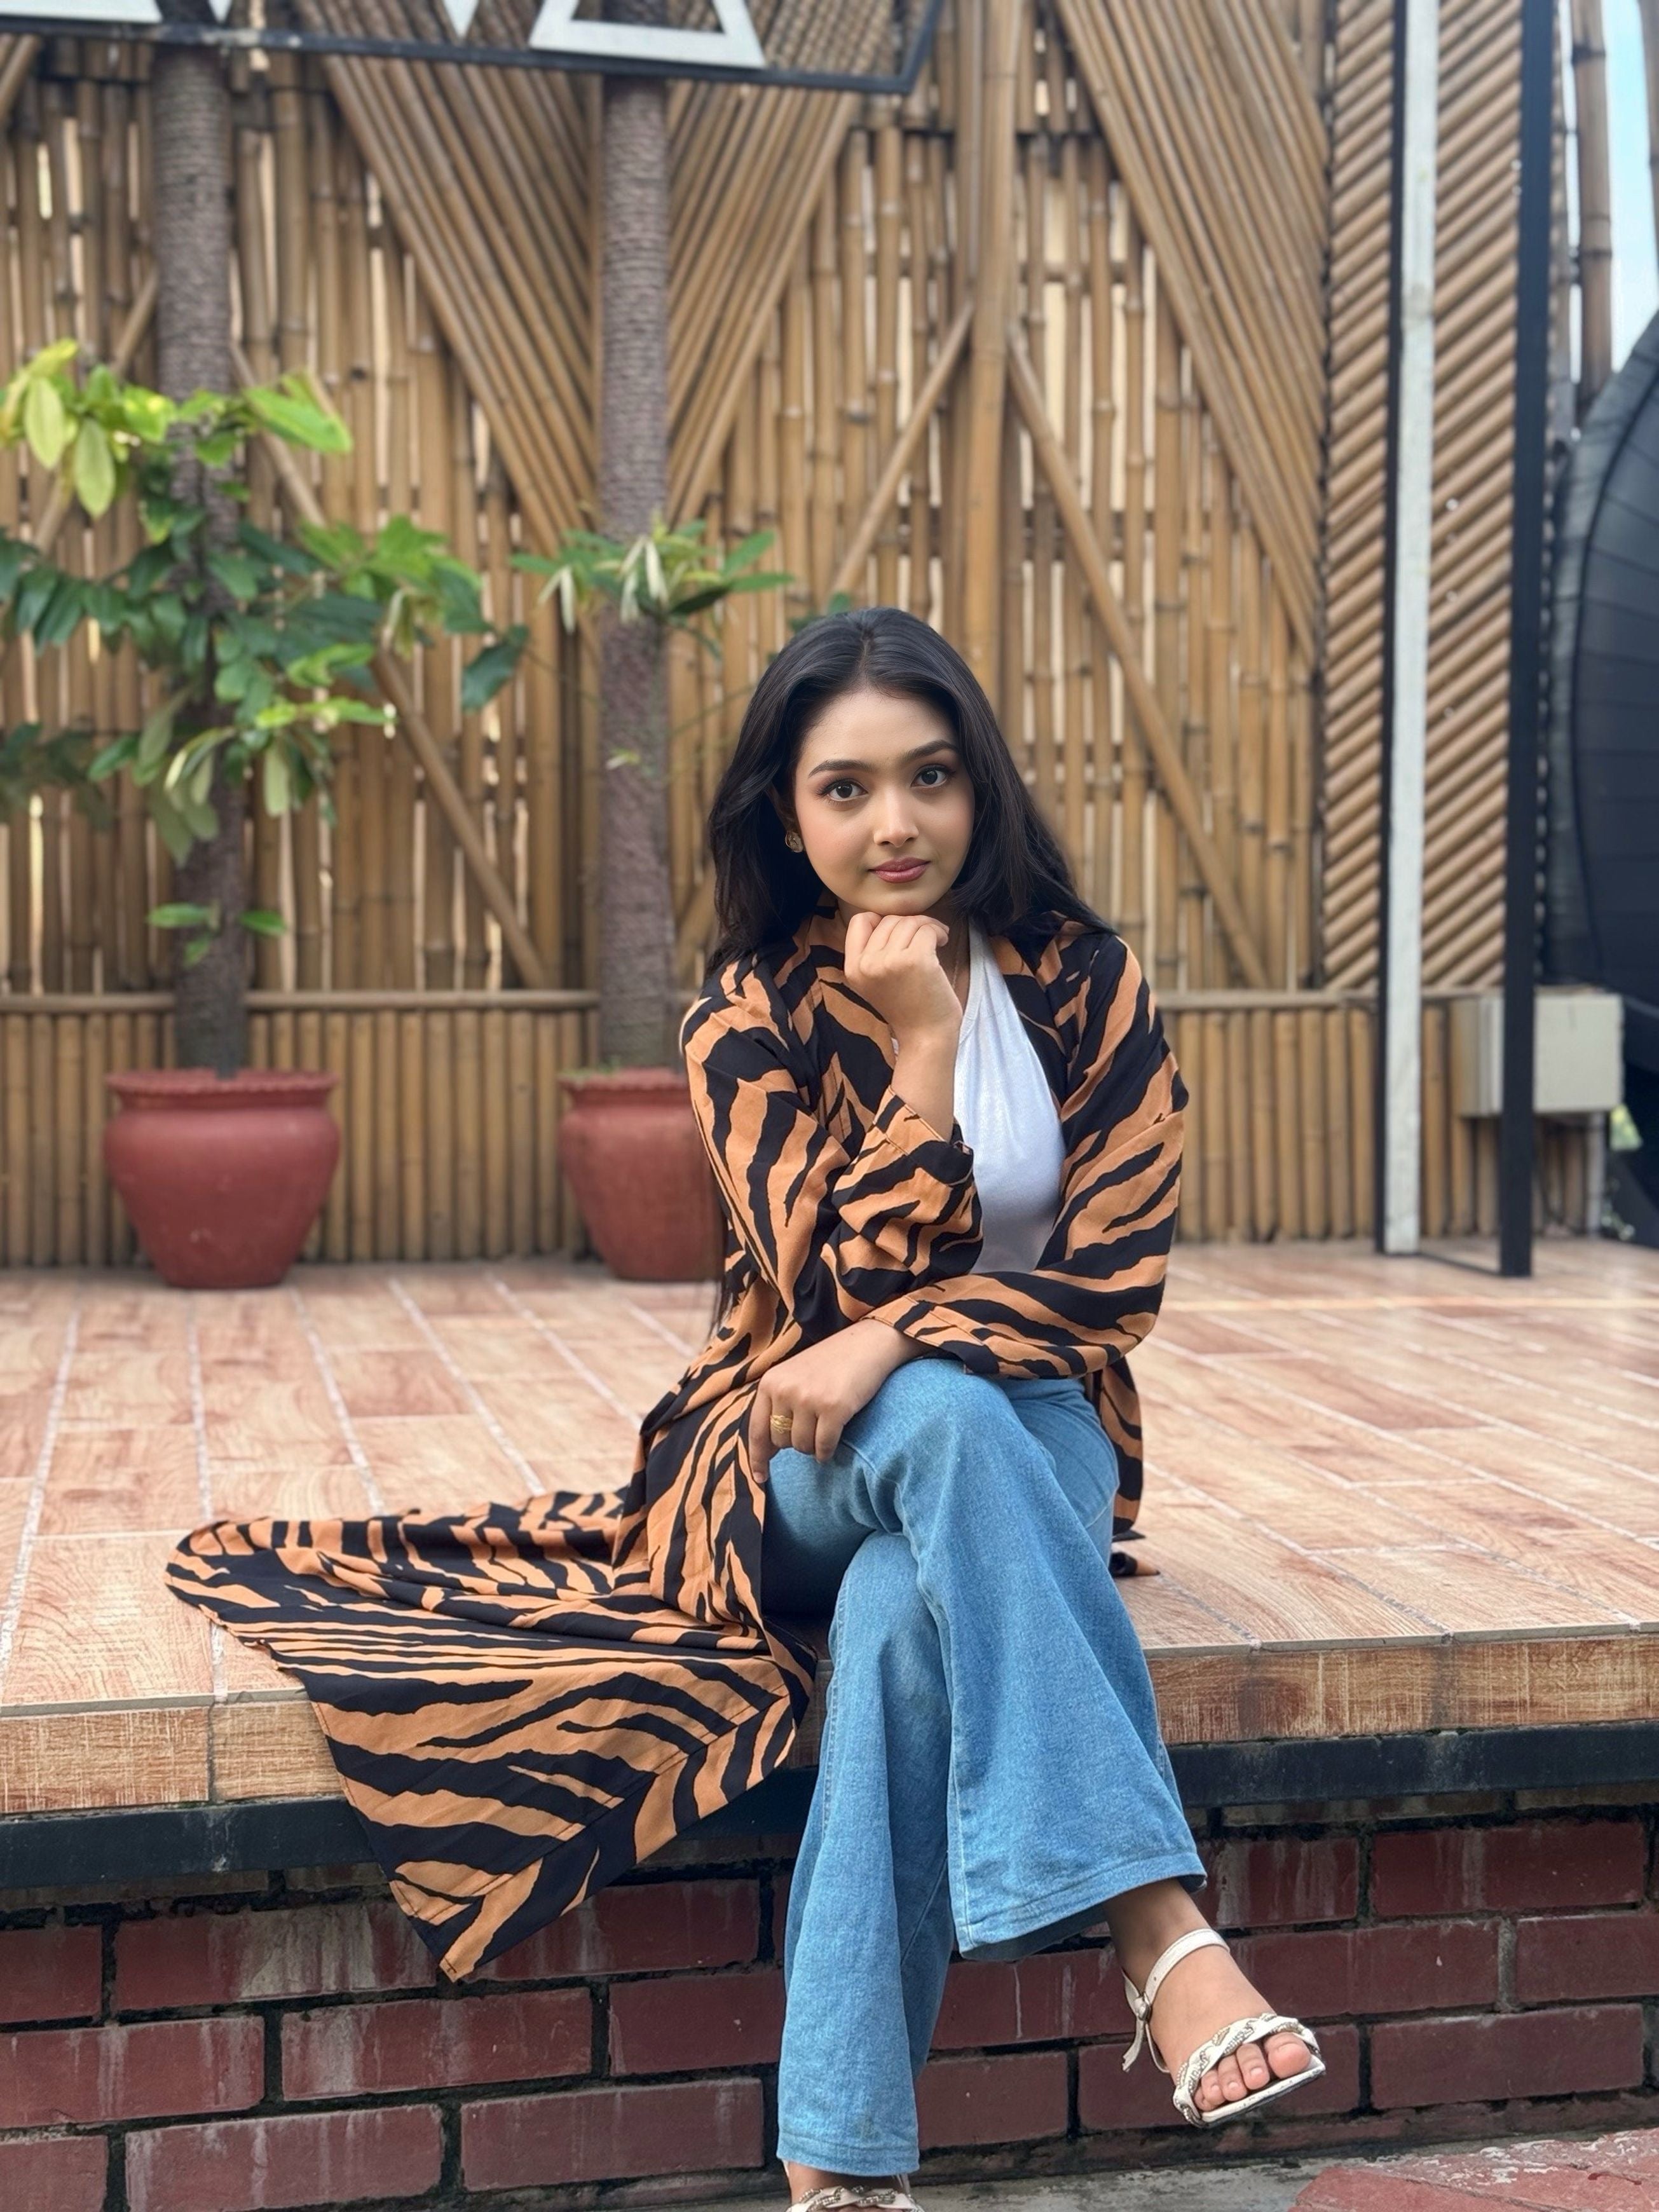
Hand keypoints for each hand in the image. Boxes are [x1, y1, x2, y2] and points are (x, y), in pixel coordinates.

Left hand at [749, 1318, 919, 1474]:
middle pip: (781, 1442)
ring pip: (802, 1447)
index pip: (756, 1429)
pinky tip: (832, 1446)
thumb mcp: (794, 1375)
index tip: (760, 1478)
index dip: (758, 1458)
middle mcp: (785, 1390)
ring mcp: (808, 1399)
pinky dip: (827, 1453)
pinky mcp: (834, 1409)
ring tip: (824, 1429)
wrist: (868, 1344)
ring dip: (813, 1447)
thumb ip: (778, 1403)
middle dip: (796, 1444)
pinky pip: (823, 1447)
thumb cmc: (832, 1362)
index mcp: (770, 1382)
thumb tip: (768, 1449)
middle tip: (813, 1429)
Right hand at [844, 910, 960, 1046]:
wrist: (926, 1038)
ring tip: (937, 939)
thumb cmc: (908, 1008)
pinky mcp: (915, 960)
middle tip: (926, 937)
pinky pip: (927, 929)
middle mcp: (867, 964)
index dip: (882, 920)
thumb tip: (893, 918)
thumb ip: (874, 953)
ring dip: (928, 926)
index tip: (900, 933)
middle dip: (911, 923)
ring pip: (909, 922)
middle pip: (888, 920)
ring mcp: (890, 962)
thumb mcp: (876, 981)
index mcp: (853, 969)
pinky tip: (943, 942)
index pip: (859, 921)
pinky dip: (938, 931)